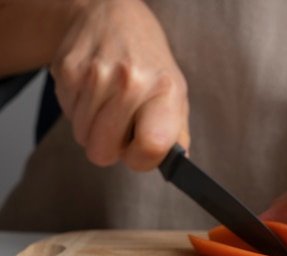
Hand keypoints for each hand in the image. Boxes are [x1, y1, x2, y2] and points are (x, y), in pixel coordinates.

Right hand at [50, 0, 188, 170]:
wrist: (114, 17)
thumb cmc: (150, 64)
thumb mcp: (177, 96)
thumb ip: (177, 135)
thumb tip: (178, 166)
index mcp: (166, 92)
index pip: (150, 148)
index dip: (141, 160)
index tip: (140, 151)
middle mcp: (131, 82)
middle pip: (103, 152)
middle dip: (111, 147)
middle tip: (121, 127)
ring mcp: (96, 75)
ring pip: (82, 137)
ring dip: (93, 128)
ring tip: (109, 104)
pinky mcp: (68, 71)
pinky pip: (67, 115)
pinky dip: (79, 110)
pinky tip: (93, 90)